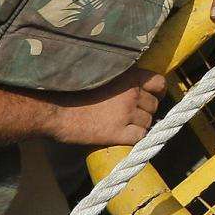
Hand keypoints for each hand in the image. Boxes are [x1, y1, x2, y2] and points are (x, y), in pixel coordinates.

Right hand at [45, 64, 166, 145]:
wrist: (55, 109)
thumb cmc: (73, 91)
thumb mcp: (102, 75)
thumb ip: (121, 79)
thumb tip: (137, 87)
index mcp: (128, 75)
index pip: (158, 82)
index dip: (158, 91)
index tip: (155, 97)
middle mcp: (131, 93)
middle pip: (154, 105)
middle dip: (145, 111)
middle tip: (132, 115)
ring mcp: (126, 113)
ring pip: (148, 122)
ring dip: (140, 125)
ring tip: (123, 125)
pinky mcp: (118, 132)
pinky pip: (139, 137)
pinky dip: (134, 138)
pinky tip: (122, 136)